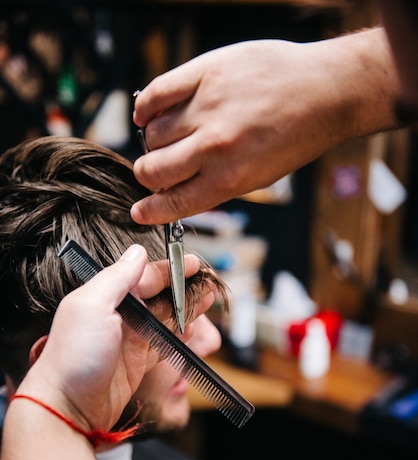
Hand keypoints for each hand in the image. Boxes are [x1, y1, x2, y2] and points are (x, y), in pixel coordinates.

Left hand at [17, 246, 211, 433]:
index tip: (195, 264)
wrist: (68, 407)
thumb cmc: (74, 357)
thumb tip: (137, 252)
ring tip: (207, 300)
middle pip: (158, 296)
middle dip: (183, 288)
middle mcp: (118, 316)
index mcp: (105, 297)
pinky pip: (165, 344)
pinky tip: (193, 328)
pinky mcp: (137, 363)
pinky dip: (180, 335)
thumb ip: (117, 277)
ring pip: (165, 318)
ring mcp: (129, 340)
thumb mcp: (92, 306)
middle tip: (207, 283)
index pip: (144, 276)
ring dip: (187, 309)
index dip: (171, 269)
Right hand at [131, 30, 398, 224]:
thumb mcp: (261, 176)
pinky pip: (155, 94)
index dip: (151, 211)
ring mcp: (208, 106)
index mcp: (231, 178)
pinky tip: (147, 115)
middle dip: (147, 177)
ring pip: (153, 134)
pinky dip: (144, 108)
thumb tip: (176, 192)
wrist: (325, 90)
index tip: (139, 212)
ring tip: (169, 137)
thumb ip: (217, 185)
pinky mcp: (205, 72)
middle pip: (154, 170)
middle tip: (153, 172)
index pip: (175, 202)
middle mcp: (215, 146)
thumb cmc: (296, 136)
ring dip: (154, 142)